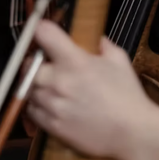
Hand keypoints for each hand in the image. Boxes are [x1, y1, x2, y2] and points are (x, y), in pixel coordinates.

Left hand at [27, 21, 158, 158]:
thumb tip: (96, 40)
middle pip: (28, 64)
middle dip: (36, 62)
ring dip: (37, 84)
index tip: (41, 29)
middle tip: (49, 64)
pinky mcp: (50, 123)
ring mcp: (51, 104)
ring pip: (28, 88)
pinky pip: (32, 109)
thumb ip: (104, 46)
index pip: (45, 35)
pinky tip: (55, 103)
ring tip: (55, 87)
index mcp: (75, 62)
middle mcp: (58, 81)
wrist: (130, 131)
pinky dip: (38, 104)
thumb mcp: (121, 62)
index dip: (41, 28)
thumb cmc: (128, 96)